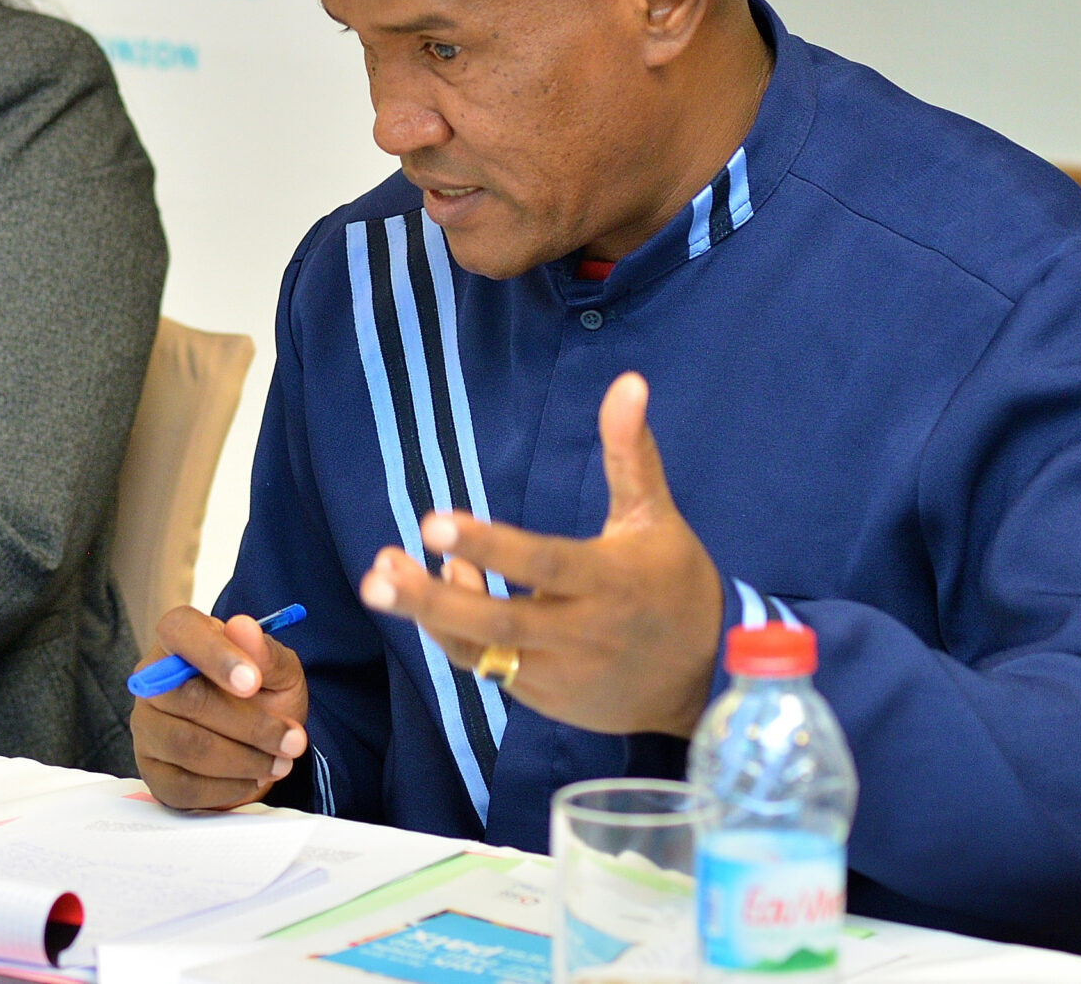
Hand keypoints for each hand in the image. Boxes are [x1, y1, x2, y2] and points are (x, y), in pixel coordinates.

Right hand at [130, 604, 310, 809]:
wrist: (259, 743)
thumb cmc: (263, 696)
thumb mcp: (280, 673)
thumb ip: (265, 654)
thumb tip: (244, 627)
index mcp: (180, 638)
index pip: (180, 631)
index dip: (215, 655)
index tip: (252, 682)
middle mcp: (152, 680)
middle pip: (188, 699)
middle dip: (250, 725)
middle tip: (294, 740)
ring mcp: (146, 727)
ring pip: (187, 745)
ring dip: (244, 759)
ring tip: (281, 763)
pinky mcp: (151, 770)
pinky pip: (182, 785)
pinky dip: (227, 787)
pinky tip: (252, 780)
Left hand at [359, 371, 722, 735]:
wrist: (704, 680)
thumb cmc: (675, 584)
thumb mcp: (656, 517)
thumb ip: (631, 453)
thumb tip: (629, 381)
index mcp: (610, 583)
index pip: (543, 565)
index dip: (489, 548)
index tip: (434, 524)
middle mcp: (581, 634)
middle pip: (497, 624)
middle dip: (432, 601)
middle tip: (376, 577)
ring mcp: (559, 673)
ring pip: (482, 651)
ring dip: (429, 616)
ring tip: (381, 578)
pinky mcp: (544, 698)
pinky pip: (488, 668)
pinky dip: (454, 634)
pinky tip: (430, 592)